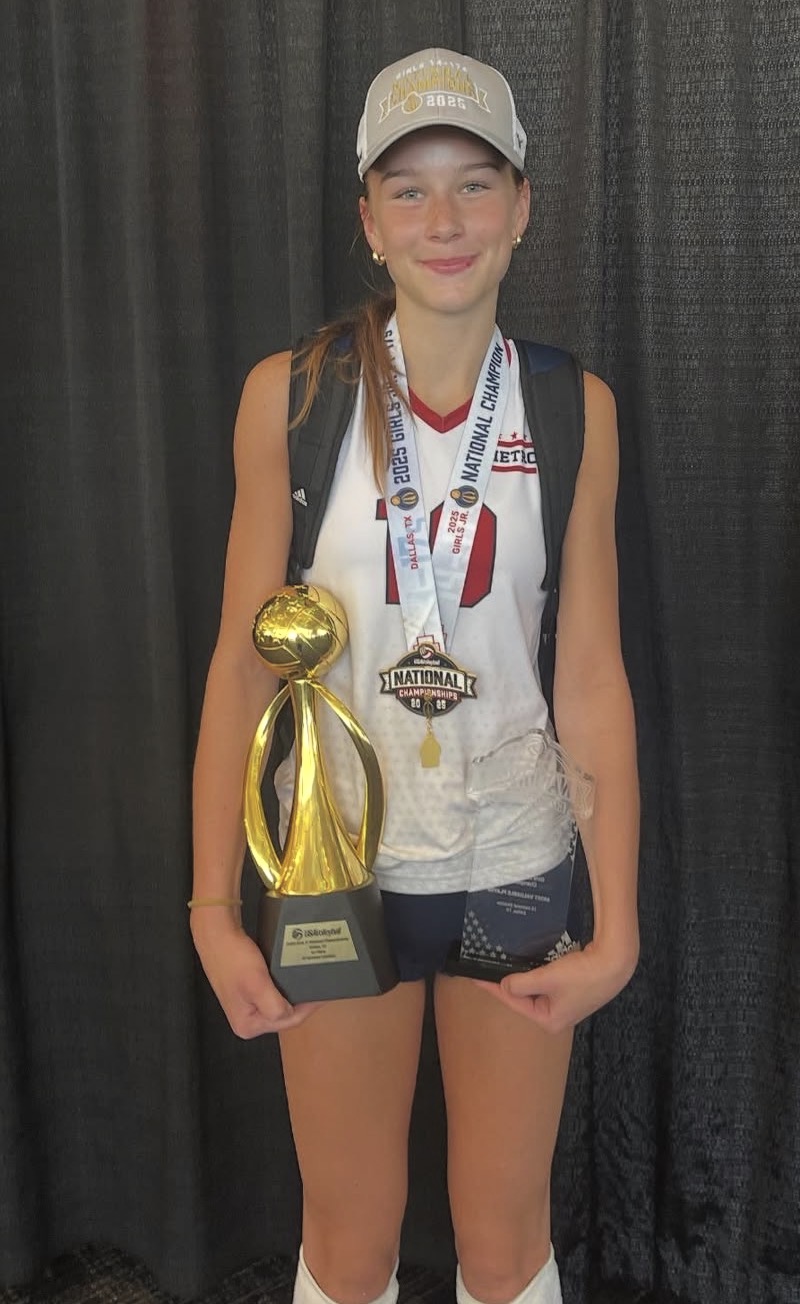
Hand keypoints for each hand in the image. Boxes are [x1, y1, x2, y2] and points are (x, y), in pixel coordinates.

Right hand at [190, 912, 319, 1037]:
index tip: (323, 994)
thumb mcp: (258, 985)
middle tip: (318, 986)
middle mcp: (246, 1019)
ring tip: (308, 981)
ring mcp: (246, 1005)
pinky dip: (283, 985)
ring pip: (279, 1002)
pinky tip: (291, 976)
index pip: (288, 1022)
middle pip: (283, 1014)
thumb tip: (290, 1014)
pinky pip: (272, 992)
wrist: (217, 933)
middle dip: (301, 1002)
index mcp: (248, 1025)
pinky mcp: (246, 990)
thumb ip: (275, 1007)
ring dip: (292, 993)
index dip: (308, 1008)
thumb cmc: (234, 958)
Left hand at [472, 937, 637, 1033]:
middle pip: (524, 997)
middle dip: (509, 982)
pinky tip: (527, 960)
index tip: (475, 977)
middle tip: (487, 967)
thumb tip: (505, 985)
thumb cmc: (582, 975)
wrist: (616, 961)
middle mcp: (556, 1014)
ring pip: (535, 988)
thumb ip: (521, 984)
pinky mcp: (572, 987)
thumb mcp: (547, 979)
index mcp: (549, 1020)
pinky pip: (546, 981)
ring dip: (523, 976)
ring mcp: (565, 1001)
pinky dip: (537, 971)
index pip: (514, 1003)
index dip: (493, 988)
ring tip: (503, 963)